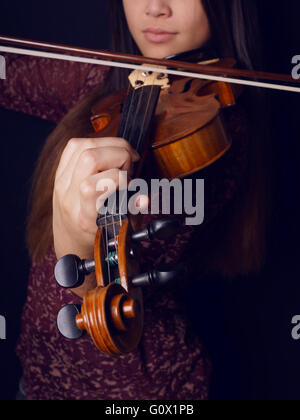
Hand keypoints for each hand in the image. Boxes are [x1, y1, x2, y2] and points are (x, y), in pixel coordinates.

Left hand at [53, 137, 140, 260]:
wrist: (70, 240)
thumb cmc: (98, 234)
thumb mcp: (119, 228)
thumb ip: (132, 210)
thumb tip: (144, 198)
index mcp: (84, 215)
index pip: (95, 185)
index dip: (119, 178)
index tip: (130, 184)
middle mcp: (69, 197)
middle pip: (90, 158)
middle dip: (118, 154)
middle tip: (128, 166)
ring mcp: (61, 183)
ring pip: (82, 146)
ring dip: (108, 144)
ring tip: (120, 156)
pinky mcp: (59, 172)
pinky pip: (73, 146)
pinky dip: (94, 143)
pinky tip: (106, 152)